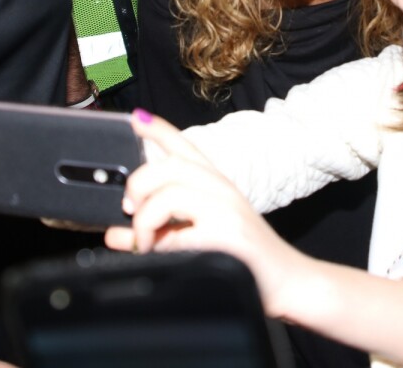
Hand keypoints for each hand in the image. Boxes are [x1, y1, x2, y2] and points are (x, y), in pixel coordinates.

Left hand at [104, 112, 309, 318]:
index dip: (158, 129)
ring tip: (146, 241)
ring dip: (145, 219)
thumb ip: (157, 232)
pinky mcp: (227, 234)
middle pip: (170, 164)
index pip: (185, 146)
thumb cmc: (243, 261)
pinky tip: (159, 253)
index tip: (135, 118)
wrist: (289, 284)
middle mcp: (223, 189)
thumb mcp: (194, 240)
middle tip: (130, 210)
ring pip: (169, 191)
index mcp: (216, 184)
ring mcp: (227, 209)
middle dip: (139, 184)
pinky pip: (177, 230)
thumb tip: (114, 234)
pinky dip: (157, 242)